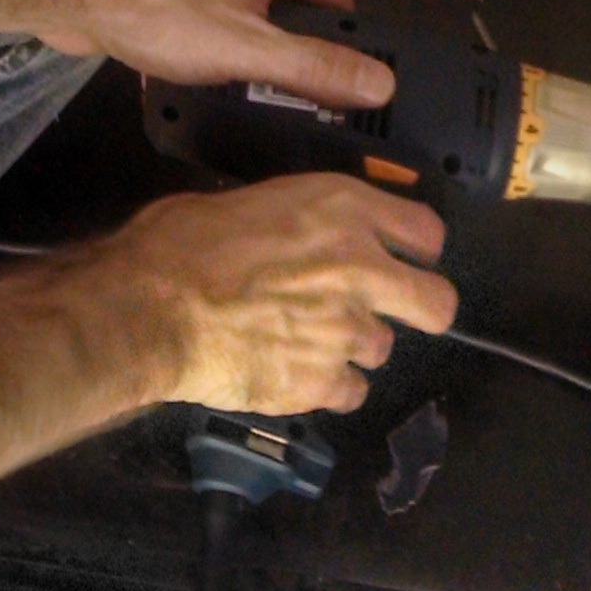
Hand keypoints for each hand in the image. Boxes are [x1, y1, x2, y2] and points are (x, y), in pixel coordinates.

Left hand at [33, 0, 394, 111]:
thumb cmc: (162, 14)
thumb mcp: (249, 50)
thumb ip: (314, 67)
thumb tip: (383, 82)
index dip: (347, 42)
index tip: (344, 87)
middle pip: (288, 2)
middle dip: (291, 48)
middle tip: (292, 103)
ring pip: (241, 8)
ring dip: (244, 48)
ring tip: (241, 98)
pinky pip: (199, 13)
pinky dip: (203, 43)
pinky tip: (190, 76)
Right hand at [93, 171, 456, 416]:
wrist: (153, 309)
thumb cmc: (183, 241)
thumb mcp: (250, 200)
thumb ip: (301, 220)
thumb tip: (306, 233)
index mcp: (343, 210)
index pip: (427, 232)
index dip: (415, 248)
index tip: (400, 255)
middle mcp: (360, 269)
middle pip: (437, 304)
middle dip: (421, 307)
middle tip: (386, 307)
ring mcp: (346, 332)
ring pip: (382, 348)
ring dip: (353, 344)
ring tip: (307, 336)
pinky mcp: (323, 383)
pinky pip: (349, 390)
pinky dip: (327, 384)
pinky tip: (294, 369)